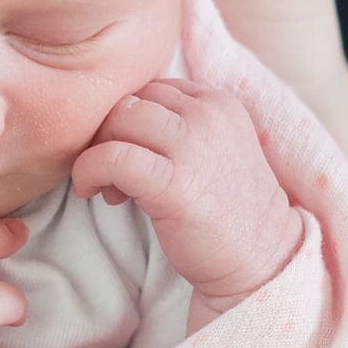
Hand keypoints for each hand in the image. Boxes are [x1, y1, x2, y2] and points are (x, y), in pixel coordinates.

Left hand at [71, 77, 302, 314]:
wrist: (259, 259)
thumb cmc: (225, 209)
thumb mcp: (210, 150)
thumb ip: (175, 127)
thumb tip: (112, 120)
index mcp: (218, 102)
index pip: (151, 88)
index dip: (130, 119)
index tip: (130, 154)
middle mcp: (208, 115)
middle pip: (131, 99)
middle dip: (109, 133)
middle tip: (112, 173)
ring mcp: (193, 147)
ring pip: (120, 118)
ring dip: (98, 150)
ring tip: (107, 185)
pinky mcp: (174, 183)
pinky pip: (113, 157)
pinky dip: (89, 170)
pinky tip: (92, 191)